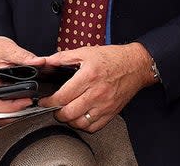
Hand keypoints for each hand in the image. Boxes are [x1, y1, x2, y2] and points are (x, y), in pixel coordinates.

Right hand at [0, 36, 44, 123]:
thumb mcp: (9, 49)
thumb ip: (24, 56)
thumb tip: (39, 62)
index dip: (12, 106)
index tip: (27, 100)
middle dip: (15, 113)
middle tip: (31, 104)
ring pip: (2, 115)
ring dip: (16, 114)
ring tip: (30, 105)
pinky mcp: (1, 96)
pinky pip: (6, 110)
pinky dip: (16, 110)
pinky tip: (27, 102)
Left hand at [38, 43, 155, 132]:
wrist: (136, 65)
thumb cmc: (112, 58)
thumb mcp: (86, 52)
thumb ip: (63, 57)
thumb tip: (47, 61)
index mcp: (89, 76)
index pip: (63, 96)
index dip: (49, 101)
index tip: (44, 101)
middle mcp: (97, 93)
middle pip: (69, 113)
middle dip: (57, 112)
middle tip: (54, 108)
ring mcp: (105, 105)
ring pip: (80, 123)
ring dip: (69, 120)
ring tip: (66, 112)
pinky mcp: (111, 113)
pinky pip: (93, 127)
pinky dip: (83, 125)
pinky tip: (80, 117)